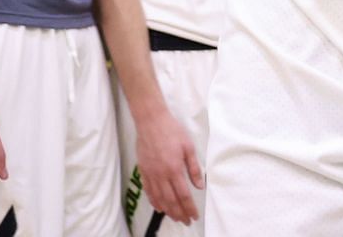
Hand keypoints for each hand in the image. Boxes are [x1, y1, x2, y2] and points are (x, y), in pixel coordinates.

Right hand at [135, 105, 204, 224]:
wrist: (151, 121)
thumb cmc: (172, 131)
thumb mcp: (189, 147)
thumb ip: (194, 168)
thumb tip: (199, 186)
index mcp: (175, 169)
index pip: (184, 195)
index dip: (189, 208)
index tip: (194, 216)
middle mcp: (162, 174)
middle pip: (171, 200)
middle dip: (179, 213)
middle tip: (185, 221)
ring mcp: (151, 174)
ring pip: (159, 198)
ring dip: (167, 210)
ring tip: (174, 217)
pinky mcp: (143, 170)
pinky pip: (148, 191)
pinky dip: (154, 201)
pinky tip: (159, 207)